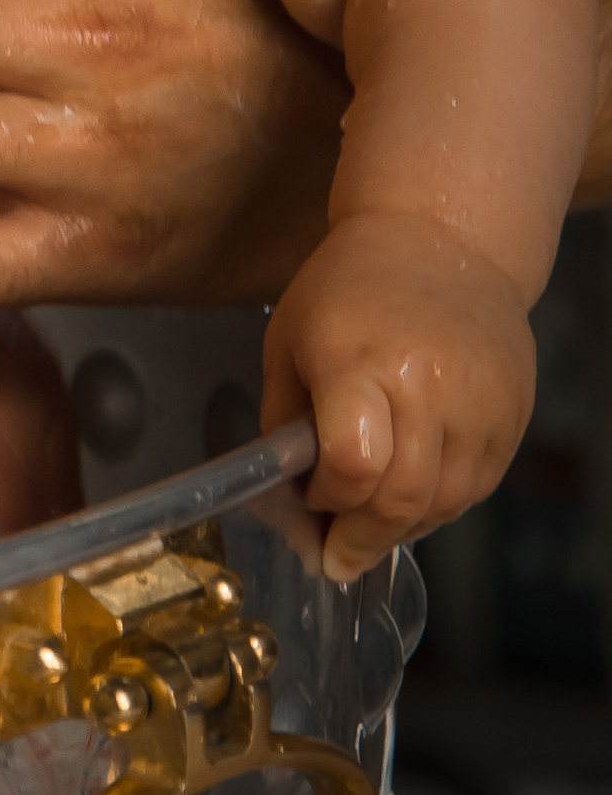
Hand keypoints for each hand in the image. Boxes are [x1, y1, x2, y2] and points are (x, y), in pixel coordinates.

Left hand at [263, 217, 536, 582]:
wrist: (439, 240)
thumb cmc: (348, 290)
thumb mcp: (288, 343)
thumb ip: (282, 428)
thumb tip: (290, 509)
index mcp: (358, 359)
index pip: (353, 464)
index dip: (329, 500)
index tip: (313, 501)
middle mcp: (427, 383)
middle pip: (402, 499)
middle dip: (362, 540)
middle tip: (338, 553)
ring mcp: (479, 401)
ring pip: (443, 505)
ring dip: (402, 528)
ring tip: (372, 520)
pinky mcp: (512, 413)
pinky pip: (476, 489)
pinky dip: (440, 505)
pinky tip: (412, 492)